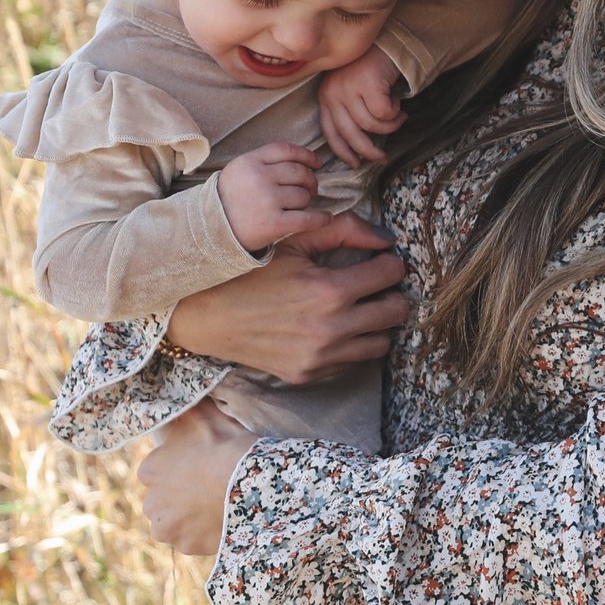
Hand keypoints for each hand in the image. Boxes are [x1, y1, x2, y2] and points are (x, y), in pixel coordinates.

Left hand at [136, 400, 258, 555]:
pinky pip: (192, 540)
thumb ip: (185, 409)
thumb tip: (175, 396)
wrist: (255, 483)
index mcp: (149, 470)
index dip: (179, 468)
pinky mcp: (187, 546)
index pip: (156, 471)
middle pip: (162, 500)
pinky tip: (221, 521)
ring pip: (174, 522)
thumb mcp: (204, 416)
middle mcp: (150, 503)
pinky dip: (203, 534)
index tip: (199, 465)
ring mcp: (169, 528)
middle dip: (179, 496)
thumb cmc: (228, 446)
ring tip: (216, 506)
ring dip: (188, 517)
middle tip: (208, 487)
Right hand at [166, 213, 406, 385]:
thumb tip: (388, 238)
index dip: (389, 262)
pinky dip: (353, 344)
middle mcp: (331, 329)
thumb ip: (345, 230)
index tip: (379, 261)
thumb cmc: (251, 271)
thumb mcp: (294, 241)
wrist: (207, 315)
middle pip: (397, 311)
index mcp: (331, 291)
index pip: (392, 274)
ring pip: (382, 342)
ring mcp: (321, 357)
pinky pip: (353, 361)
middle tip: (375, 285)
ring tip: (360, 308)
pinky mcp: (310, 374)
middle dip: (391, 293)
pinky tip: (335, 328)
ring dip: (377, 323)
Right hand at [216, 143, 328, 250]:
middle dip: (310, 181)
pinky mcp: (274, 223)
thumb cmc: (231, 200)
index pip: (286, 151)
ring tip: (297, 206)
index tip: (317, 163)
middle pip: (300, 172)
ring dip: (306, 201)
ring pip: (303, 195)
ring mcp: (267, 201)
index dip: (306, 155)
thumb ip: (265, 162)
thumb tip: (304, 161)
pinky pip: (308, 219)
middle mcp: (258, 178)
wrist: (212, 231)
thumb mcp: (239, 171)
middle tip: (311, 189)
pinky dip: (321, 218)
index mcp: (249, 162)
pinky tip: (326, 218)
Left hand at [319, 47, 406, 167]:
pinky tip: (398, 102)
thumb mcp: (353, 93)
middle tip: (383, 157)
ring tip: (398, 116)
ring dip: (390, 125)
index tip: (355, 163)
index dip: (343, 151)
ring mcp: (349, 88)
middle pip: (351, 134)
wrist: (387, 45)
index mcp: (327, 97)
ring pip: (372, 125)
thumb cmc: (373, 71)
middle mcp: (333, 93)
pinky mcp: (367, 84)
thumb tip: (359, 147)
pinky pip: (384, 113)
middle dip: (369, 150)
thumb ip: (350, 114)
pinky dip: (395, 112)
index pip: (331, 132)